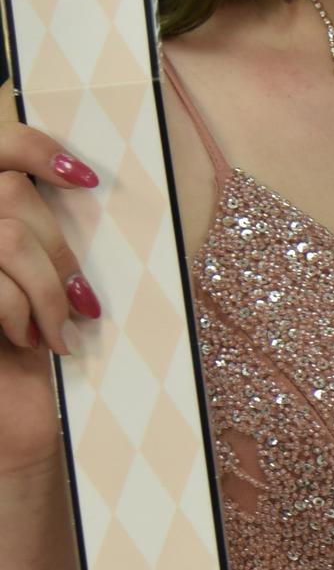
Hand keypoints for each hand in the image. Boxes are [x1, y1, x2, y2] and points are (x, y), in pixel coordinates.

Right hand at [0, 127, 99, 480]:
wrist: (16, 421)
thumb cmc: (35, 352)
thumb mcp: (49, 283)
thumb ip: (48, 234)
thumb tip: (87, 182)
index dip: (33, 147)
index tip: (84, 179)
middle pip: (10, 195)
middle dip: (56, 250)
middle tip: (80, 300)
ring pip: (8, 237)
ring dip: (45, 287)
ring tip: (56, 328)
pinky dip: (21, 312)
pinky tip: (28, 340)